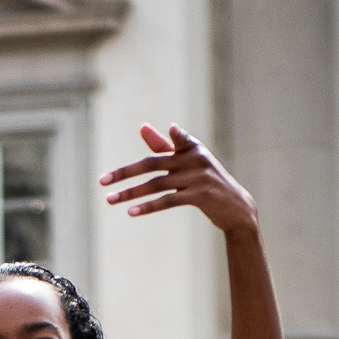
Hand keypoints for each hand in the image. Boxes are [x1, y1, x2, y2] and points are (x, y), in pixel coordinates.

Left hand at [101, 124, 259, 234]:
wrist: (235, 206)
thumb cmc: (206, 179)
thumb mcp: (189, 161)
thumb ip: (165, 146)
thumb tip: (143, 127)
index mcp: (192, 148)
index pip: (175, 139)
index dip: (162, 137)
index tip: (144, 130)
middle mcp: (195, 160)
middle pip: (153, 164)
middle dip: (125, 172)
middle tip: (102, 180)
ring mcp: (198, 178)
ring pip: (156, 184)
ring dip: (131, 193)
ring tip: (110, 199)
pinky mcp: (199, 197)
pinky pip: (168, 201)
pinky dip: (148, 206)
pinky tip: (131, 211)